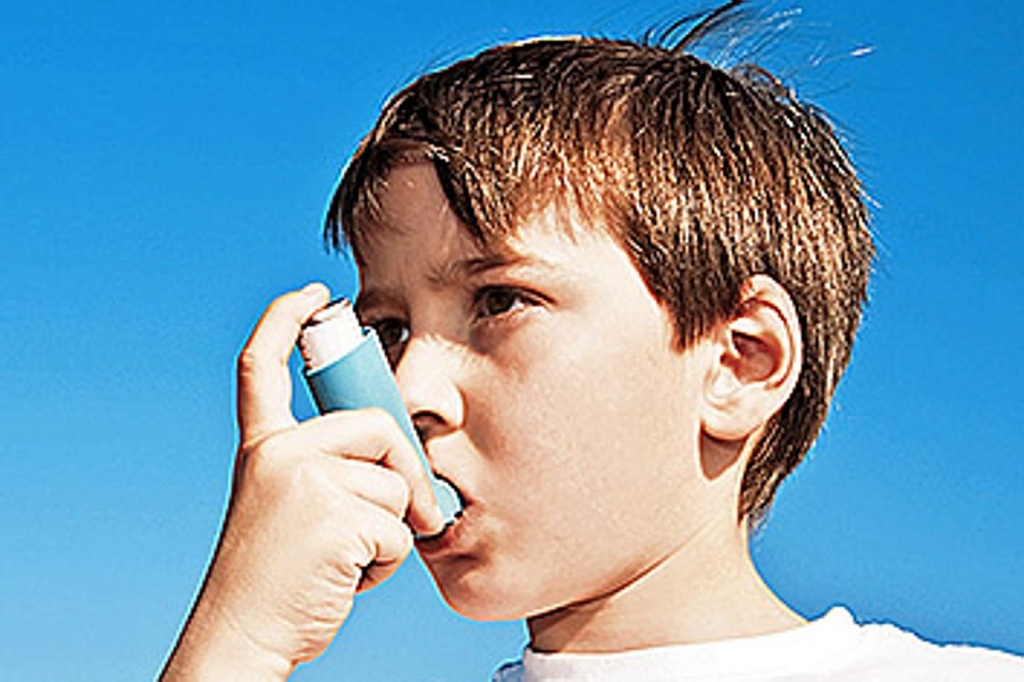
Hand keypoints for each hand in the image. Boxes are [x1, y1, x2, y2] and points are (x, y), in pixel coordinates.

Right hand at [161, 284, 444, 680]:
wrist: (241, 635)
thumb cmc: (276, 578)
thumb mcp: (288, 506)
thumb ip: (331, 469)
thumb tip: (404, 455)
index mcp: (264, 447)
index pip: (261, 365)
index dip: (284, 319)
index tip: (315, 295)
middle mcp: (279, 453)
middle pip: (377, 427)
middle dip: (409, 471)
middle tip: (423, 510)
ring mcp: (304, 482)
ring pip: (395, 486)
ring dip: (390, 531)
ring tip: (346, 558)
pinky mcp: (333, 517)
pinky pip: (399, 530)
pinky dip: (388, 563)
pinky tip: (349, 578)